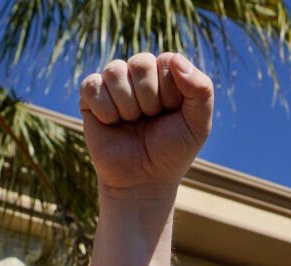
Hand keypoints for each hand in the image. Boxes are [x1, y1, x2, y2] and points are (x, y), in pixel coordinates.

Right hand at [79, 53, 213, 194]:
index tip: (171, 113)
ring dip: (128, 106)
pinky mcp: (89, 97)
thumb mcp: (198, 125)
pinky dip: (106, 111)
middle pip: (141, 63)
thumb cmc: (172, 152)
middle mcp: (138, 74)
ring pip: (115, 71)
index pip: (167, 61)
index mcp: (166, 74)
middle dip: (150, 100)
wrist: (143, 181)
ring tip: (132, 123)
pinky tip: (112, 124)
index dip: (170, 92)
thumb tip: (175, 58)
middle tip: (150, 120)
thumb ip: (201, 90)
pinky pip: (93, 86)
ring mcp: (113, 84)